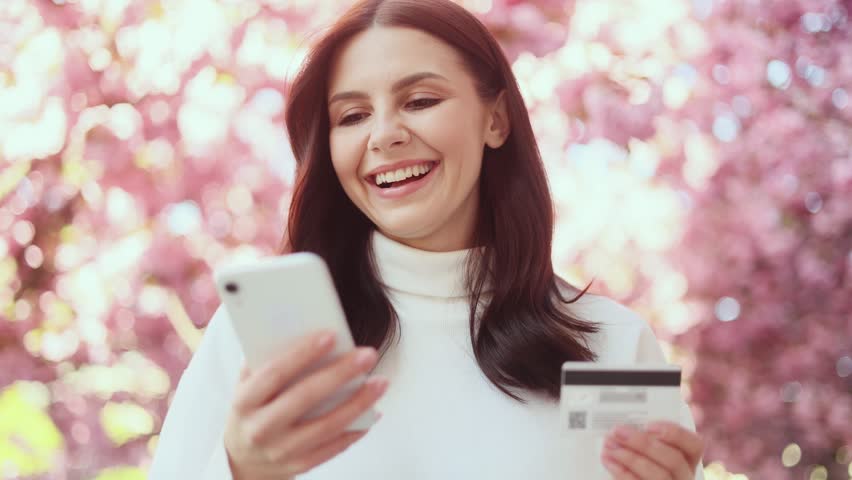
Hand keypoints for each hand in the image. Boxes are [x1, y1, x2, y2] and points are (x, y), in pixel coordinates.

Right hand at [223, 330, 388, 479]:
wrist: (243, 459)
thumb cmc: (252, 410)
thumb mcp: (247, 385)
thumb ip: (266, 360)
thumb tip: (299, 327)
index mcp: (245, 401)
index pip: (275, 373)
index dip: (303, 354)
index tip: (331, 335)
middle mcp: (260, 428)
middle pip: (305, 397)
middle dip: (340, 373)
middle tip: (367, 355)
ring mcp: (280, 450)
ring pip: (325, 426)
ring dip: (358, 403)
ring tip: (380, 382)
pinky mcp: (299, 465)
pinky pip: (333, 447)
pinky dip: (355, 430)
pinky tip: (372, 412)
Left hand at [601, 421, 703, 479]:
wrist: (634, 474)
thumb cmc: (639, 462)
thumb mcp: (647, 448)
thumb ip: (645, 437)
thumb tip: (628, 425)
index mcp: (686, 461)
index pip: (694, 445)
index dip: (675, 433)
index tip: (649, 425)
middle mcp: (682, 477)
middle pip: (674, 460)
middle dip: (644, 443)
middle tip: (619, 432)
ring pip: (659, 475)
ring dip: (631, 458)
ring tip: (611, 446)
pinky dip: (622, 473)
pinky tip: (609, 461)